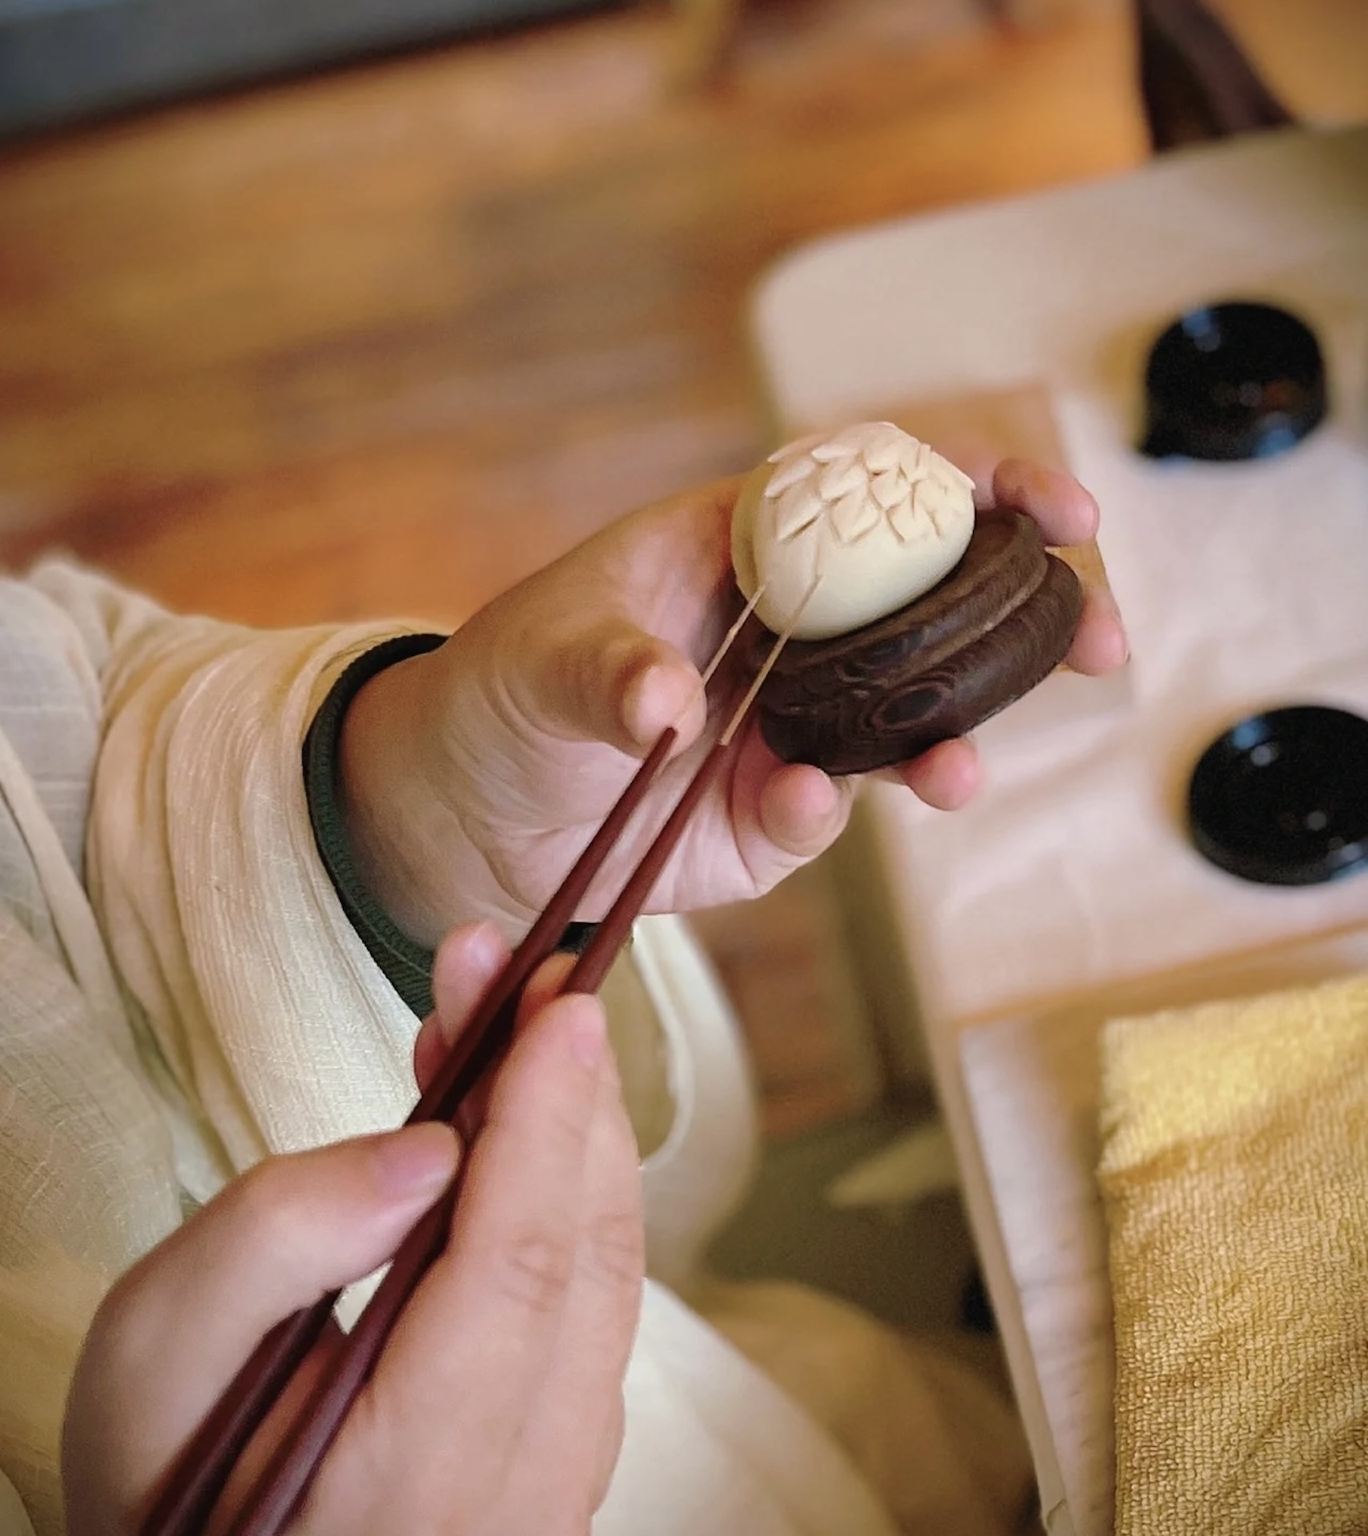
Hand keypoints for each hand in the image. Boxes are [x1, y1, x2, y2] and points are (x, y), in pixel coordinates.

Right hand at [63, 926, 642, 1535]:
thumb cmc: (170, 1479)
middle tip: (537, 979)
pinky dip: (567, 1194)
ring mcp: (561, 1481)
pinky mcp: (568, 1454)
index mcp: (414, 1476)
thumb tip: (426, 1149)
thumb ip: (275, 1242)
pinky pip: (594, 1304)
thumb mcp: (158, 1355)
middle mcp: (521, 1492)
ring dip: (573, 1132)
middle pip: (588, 1257)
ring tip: (512, 1029)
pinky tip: (514, 1126)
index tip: (558, 1000)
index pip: (517, 1266)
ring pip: (609, 1276)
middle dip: (568, 1094)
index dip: (546, 1117)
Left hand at [340, 460, 1127, 943]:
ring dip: (951, 744)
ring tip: (955, 774)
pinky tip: (800, 802)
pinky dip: (828, 810)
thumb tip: (668, 700)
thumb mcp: (541, 659)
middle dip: (1026, 617)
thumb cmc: (506, 692)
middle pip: (934, 607)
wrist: (473, 808)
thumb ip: (607, 669)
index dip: (979, 485)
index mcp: (747, 547)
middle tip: (1097, 640)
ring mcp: (790, 722)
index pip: (879, 492)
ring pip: (907, 720)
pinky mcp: (773, 809)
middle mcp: (790, 631)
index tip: (1056, 511)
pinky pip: (829, 809)